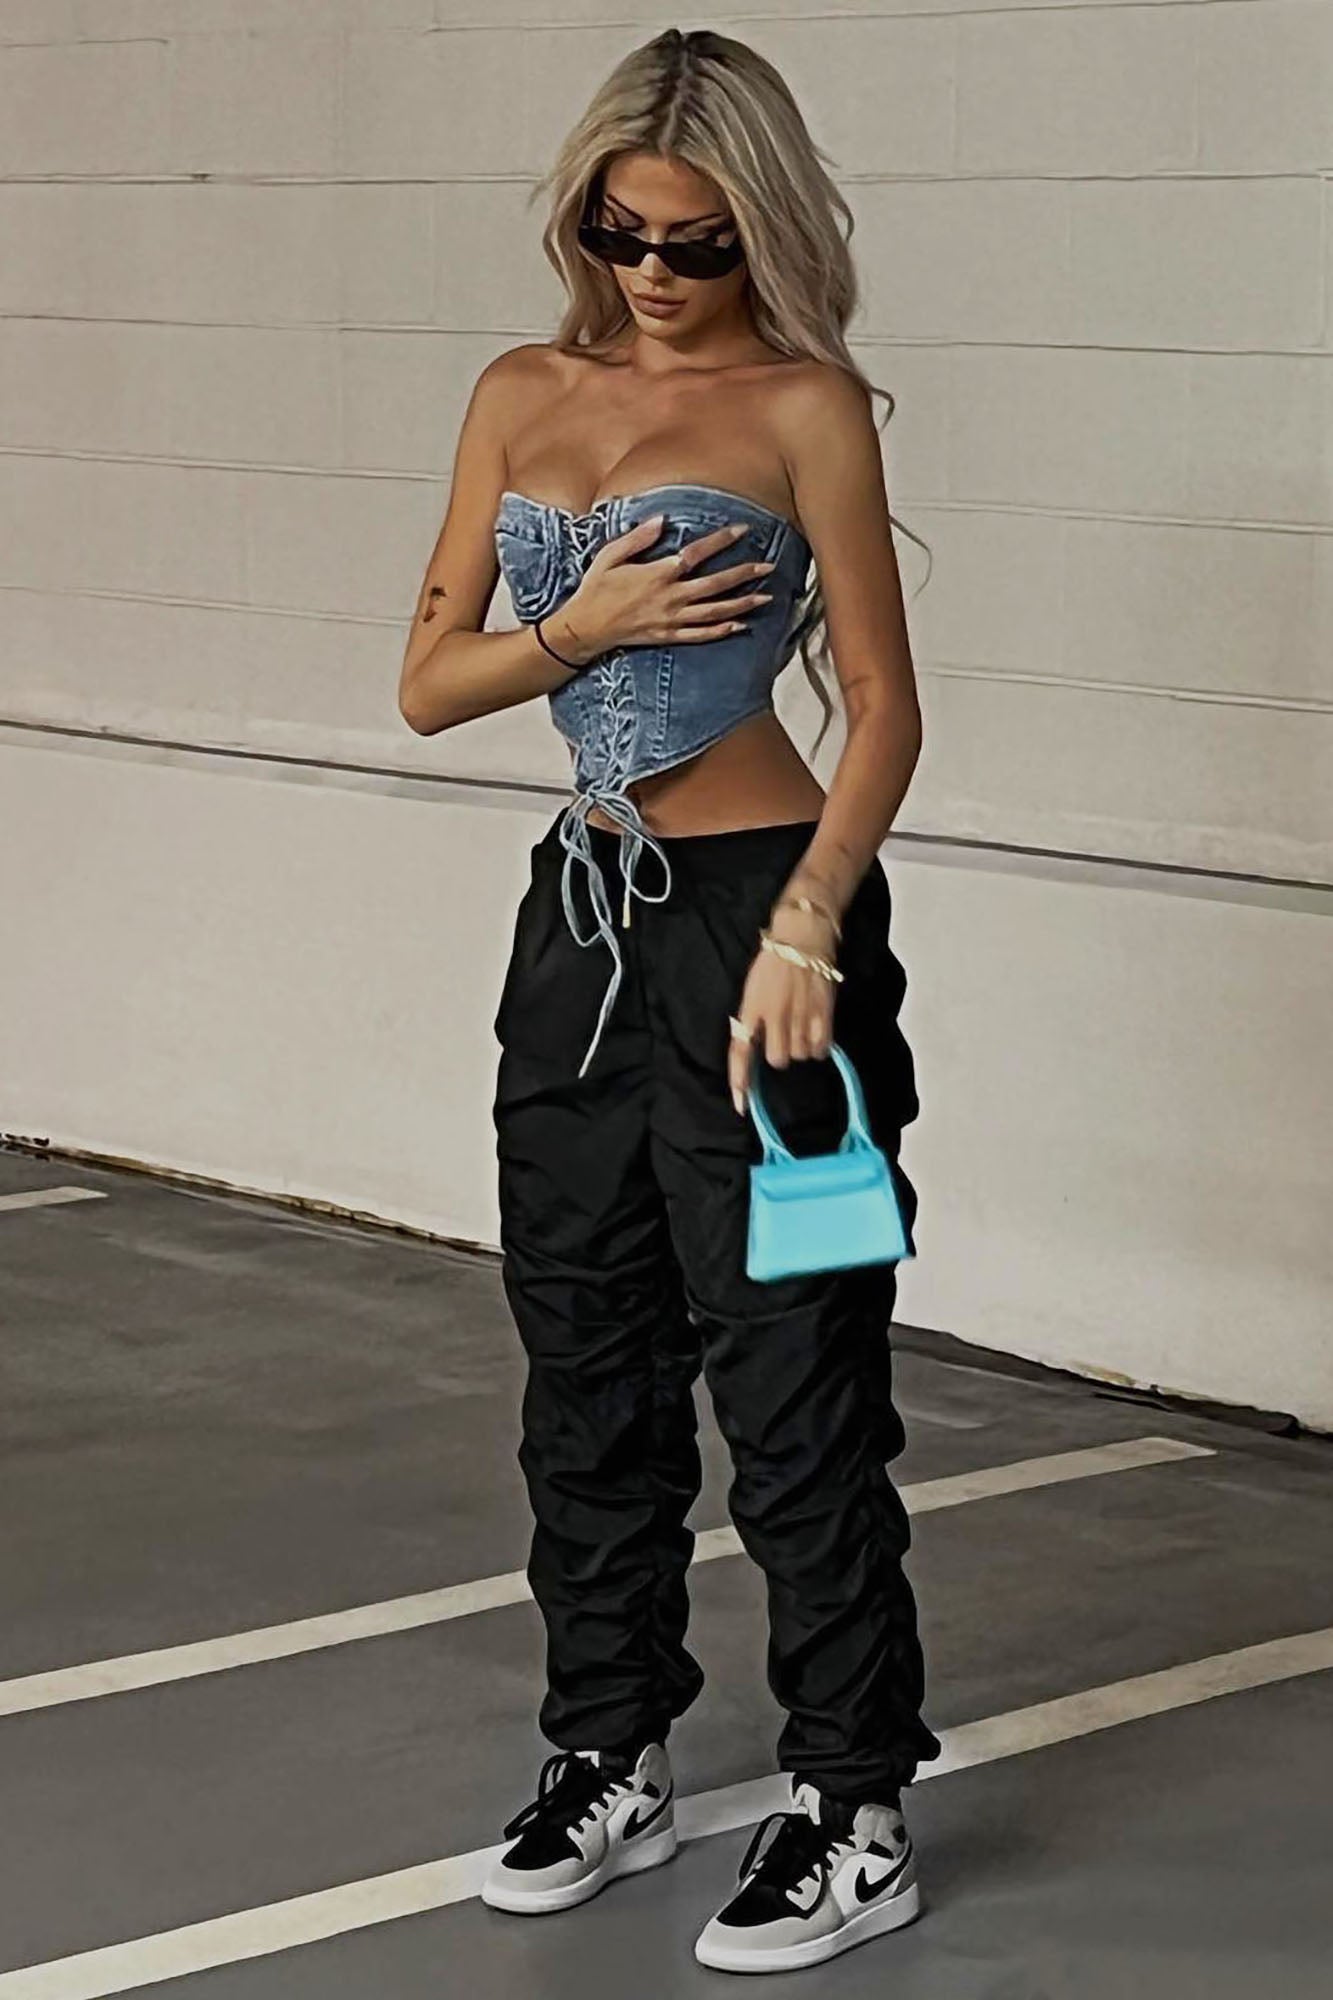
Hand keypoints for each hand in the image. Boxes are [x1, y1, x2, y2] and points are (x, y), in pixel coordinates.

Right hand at [543, 515, 776, 663]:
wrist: (584, 629)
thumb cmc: (596, 589)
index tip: (742, 531)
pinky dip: (721, 631)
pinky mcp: (668, 637)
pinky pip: (700, 635)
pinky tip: (740, 626)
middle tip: (768, 567)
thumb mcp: (609, 556)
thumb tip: (661, 520)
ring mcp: (671, 620)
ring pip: (715, 612)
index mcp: (657, 574)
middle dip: (744, 575)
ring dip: (743, 605)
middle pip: (715, 585)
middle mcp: (670, 598)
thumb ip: (637, 538)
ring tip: (766, 598)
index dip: (721, 541)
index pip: (697, 553)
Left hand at [727, 904, 839, 1116]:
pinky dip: (819, 1044)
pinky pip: (821, 1048)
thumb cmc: (774, 960)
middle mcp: (775, 1016)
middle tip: (784, 1033)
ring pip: (800, 1055)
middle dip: (781, 1052)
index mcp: (751, 1008)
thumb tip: (754, 1046)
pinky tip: (816, 1028)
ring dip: (801, 1046)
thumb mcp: (753, 988)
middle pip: (777, 1059)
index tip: (742, 1105)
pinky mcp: (823, 1013)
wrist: (803, 936)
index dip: (740, 1081)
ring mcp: (801, 1015)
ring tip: (802, 1022)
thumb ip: (753, 1018)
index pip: (741, 1052)